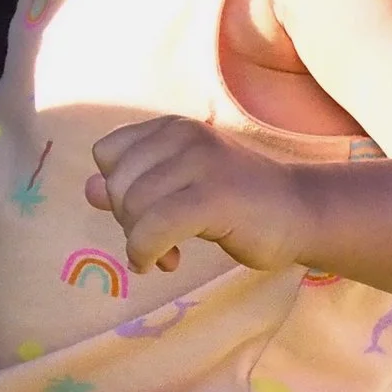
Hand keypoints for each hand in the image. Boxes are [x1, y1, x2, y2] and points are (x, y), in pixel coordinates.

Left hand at [87, 116, 312, 274]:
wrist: (302, 213)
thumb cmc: (237, 203)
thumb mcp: (179, 188)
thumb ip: (135, 186)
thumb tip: (89, 189)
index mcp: (170, 128)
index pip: (107, 154)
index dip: (116, 189)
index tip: (142, 213)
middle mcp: (182, 136)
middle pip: (118, 183)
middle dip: (128, 220)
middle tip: (156, 242)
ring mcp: (199, 163)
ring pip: (133, 207)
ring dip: (140, 242)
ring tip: (165, 255)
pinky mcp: (213, 197)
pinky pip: (154, 227)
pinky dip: (146, 251)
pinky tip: (164, 262)